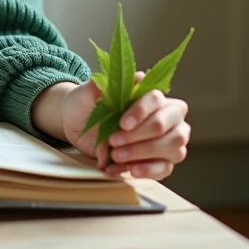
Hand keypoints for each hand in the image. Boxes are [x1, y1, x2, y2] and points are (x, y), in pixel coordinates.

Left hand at [38, 74, 190, 180]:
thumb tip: (138, 77)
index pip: (157, 99)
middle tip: (115, 141)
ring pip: (173, 148)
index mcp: (152, 96)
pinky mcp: (159, 160)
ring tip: (117, 156)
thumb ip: (108, 83)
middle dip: (141, 136)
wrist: (76, 125)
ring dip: (144, 153)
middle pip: (170, 127)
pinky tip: (129, 169)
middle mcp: (166, 117)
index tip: (122, 123)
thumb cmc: (86, 104)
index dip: (141, 112)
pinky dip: (147, 171)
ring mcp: (167, 140)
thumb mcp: (88, 92)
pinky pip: (165, 168)